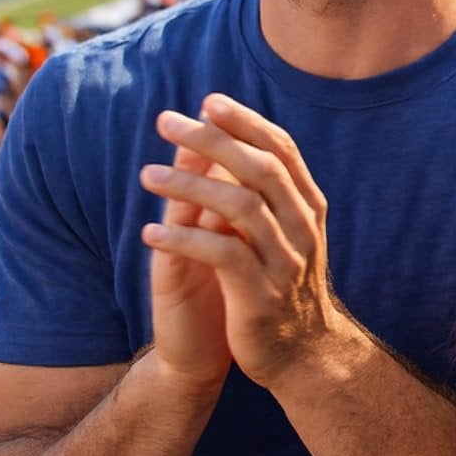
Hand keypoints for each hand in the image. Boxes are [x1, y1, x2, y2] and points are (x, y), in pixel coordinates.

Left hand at [138, 94, 339, 389]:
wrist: (304, 354)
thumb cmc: (282, 287)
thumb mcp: (284, 234)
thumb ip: (266, 196)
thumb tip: (229, 148)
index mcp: (308, 207)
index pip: (281, 150)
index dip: (246, 122)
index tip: (209, 101)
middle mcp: (302, 228)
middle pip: (258, 169)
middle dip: (212, 141)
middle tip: (168, 122)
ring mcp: (284, 261)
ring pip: (239, 207)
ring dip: (189, 186)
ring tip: (147, 175)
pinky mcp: (259, 295)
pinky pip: (221, 255)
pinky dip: (184, 240)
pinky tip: (150, 233)